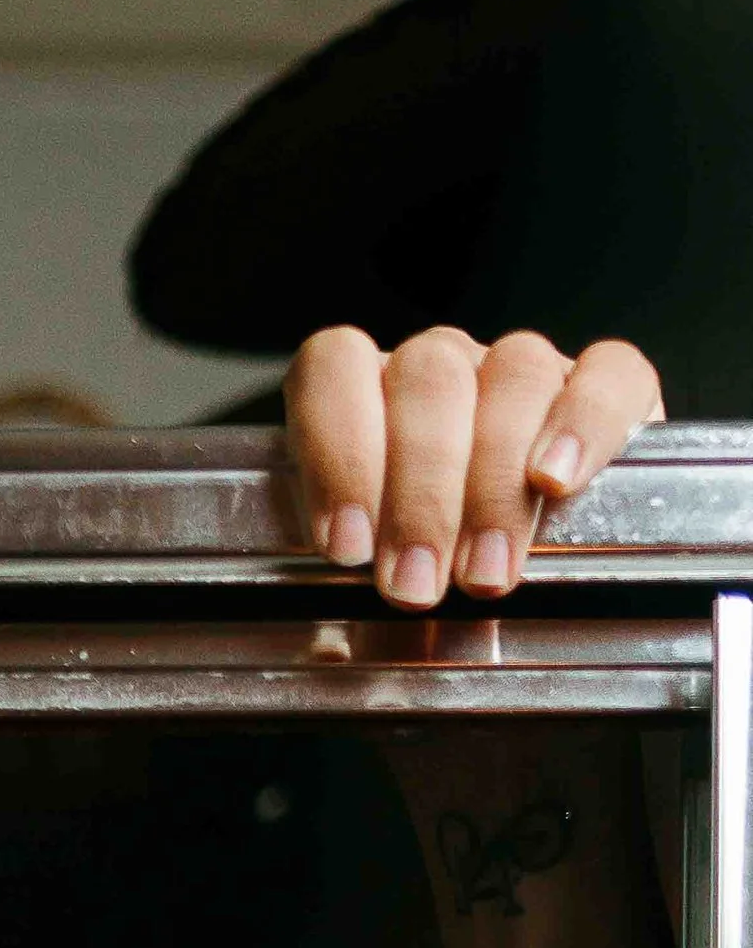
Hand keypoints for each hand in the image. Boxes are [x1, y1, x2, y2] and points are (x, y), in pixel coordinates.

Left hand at [285, 325, 663, 610]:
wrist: (545, 556)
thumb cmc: (433, 557)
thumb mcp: (378, 554)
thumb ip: (356, 545)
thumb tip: (348, 573)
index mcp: (370, 387)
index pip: (336, 364)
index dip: (336, 452)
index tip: (348, 545)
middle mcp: (445, 364)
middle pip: (429, 380)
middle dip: (420, 497)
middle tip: (416, 583)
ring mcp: (525, 367)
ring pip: (515, 374)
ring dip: (495, 483)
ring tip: (483, 571)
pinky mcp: (611, 384)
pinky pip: (609, 374)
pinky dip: (584, 425)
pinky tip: (557, 483)